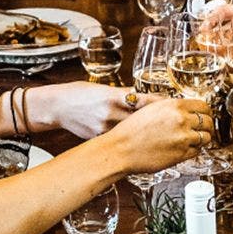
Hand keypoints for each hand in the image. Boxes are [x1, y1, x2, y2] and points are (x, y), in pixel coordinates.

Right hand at [29, 83, 164, 138]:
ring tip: (162, 137)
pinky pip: (118, 141)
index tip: (175, 107)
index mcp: (113, 97)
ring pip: (132, 133)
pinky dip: (129, 142)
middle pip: (142, 120)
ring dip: (147, 135)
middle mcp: (110, 113)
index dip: (161, 105)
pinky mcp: (98, 139)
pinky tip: (139, 145)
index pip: (144, 100)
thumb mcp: (103, 89)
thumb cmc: (79, 94)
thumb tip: (145, 97)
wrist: (56, 106)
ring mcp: (104, 128)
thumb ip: (123, 94)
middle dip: (158, 123)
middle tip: (174, 125)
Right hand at [103, 98, 212, 173]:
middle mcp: (182, 120)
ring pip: (206, 137)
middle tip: (204, 128)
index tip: (205, 115)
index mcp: (175, 106)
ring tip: (195, 139)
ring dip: (202, 138)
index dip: (206, 111)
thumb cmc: (131, 130)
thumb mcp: (151, 109)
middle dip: (208, 125)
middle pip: (208, 121)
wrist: (121, 149)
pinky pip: (197, 151)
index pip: (203, 106)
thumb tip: (185, 109)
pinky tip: (185, 148)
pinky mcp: (181, 154)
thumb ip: (171, 108)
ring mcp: (183, 138)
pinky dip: (194, 150)